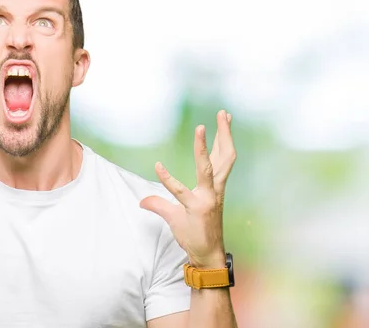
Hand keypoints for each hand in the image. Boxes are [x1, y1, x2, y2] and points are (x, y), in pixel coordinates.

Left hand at [141, 110, 235, 268]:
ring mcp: (207, 199)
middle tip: (224, 113)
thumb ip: (160, 203)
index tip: (226, 118)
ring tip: (200, 128)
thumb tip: (142, 201)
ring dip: (202, 148)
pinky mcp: (196, 210)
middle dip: (225, 134)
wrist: (206, 255)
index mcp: (215, 187)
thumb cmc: (195, 234)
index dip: (224, 137)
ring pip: (207, 168)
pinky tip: (157, 166)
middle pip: (225, 157)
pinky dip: (167, 179)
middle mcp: (214, 190)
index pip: (223, 157)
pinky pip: (180, 192)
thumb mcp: (175, 215)